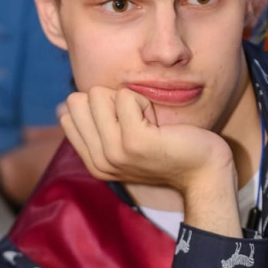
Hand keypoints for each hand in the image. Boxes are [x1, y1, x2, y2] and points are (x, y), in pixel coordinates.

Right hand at [60, 87, 241, 235]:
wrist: (204, 172)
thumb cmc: (170, 149)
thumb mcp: (125, 142)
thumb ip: (97, 127)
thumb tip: (64, 104)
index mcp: (94, 163)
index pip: (68, 113)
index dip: (100, 107)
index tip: (127, 125)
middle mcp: (99, 162)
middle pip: (79, 100)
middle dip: (109, 100)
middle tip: (139, 123)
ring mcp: (114, 153)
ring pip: (97, 95)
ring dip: (128, 100)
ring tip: (149, 124)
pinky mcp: (134, 142)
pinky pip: (126, 97)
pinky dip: (144, 101)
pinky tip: (158, 124)